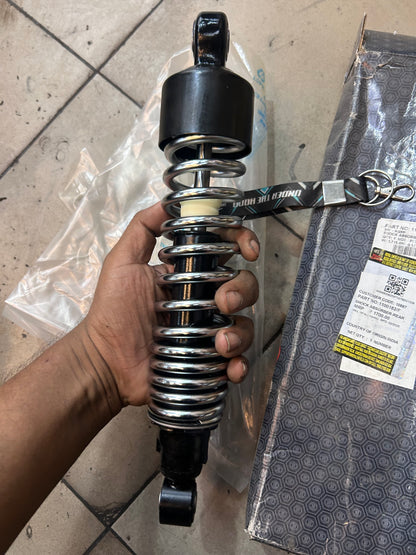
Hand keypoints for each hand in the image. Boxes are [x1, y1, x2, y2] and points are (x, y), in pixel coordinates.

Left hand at [80, 202, 258, 407]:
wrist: (105, 362)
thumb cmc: (112, 313)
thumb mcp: (122, 263)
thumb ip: (142, 228)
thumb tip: (169, 202)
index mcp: (188, 275)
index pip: (224, 252)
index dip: (242, 243)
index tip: (248, 249)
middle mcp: (203, 300)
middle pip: (243, 286)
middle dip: (242, 290)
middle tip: (222, 302)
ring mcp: (208, 331)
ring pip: (244, 323)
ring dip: (240, 331)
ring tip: (219, 343)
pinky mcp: (208, 360)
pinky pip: (236, 360)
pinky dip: (240, 364)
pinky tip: (230, 367)